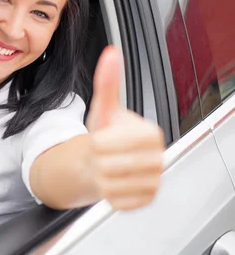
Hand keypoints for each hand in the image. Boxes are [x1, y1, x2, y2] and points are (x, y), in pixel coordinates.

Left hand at [85, 46, 164, 210]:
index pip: (109, 144)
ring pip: (110, 185)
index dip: (98, 142)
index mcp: (151, 134)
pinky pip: (115, 200)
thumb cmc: (106, 135)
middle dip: (97, 160)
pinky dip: (106, 193)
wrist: (105, 161)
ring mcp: (154, 182)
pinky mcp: (146, 201)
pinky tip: (112, 182)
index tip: (102, 138)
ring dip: (100, 177)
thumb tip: (110, 54)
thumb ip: (106, 82)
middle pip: (109, 166)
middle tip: (102, 155)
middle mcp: (157, 159)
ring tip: (106, 166)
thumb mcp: (103, 108)